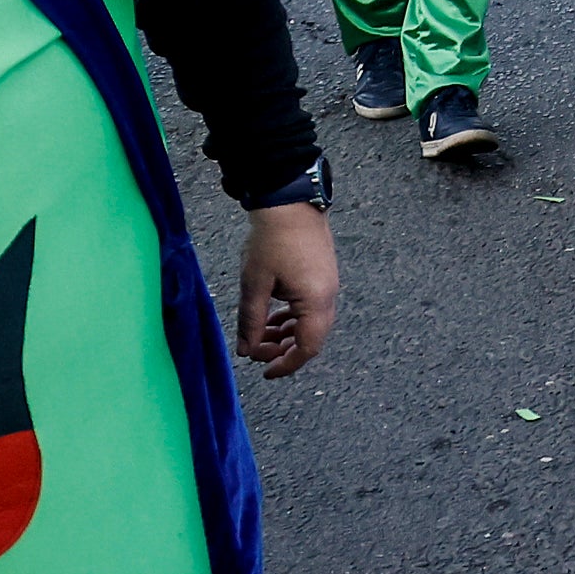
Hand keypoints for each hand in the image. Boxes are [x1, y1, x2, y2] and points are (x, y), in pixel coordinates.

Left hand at [236, 203, 340, 376]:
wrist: (289, 202)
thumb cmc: (271, 240)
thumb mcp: (255, 284)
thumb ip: (251, 321)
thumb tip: (246, 350)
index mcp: (316, 301)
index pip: (307, 347)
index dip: (286, 364)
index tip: (265, 371)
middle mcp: (328, 296)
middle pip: (311, 338)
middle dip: (283, 350)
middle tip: (255, 350)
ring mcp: (327, 284)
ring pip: (310, 323)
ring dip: (286, 334)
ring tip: (260, 333)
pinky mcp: (322, 275)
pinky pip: (310, 307)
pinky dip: (292, 318)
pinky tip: (272, 315)